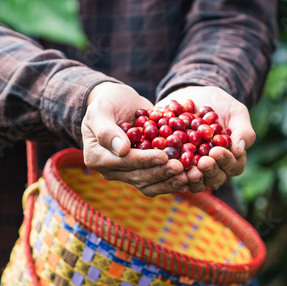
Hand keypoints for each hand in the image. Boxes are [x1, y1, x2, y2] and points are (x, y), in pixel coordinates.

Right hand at [82, 82, 187, 196]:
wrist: (118, 103)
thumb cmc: (107, 102)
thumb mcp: (102, 109)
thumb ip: (107, 129)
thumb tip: (121, 150)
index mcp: (97, 157)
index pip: (124, 161)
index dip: (145, 160)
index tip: (163, 155)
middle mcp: (111, 170)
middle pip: (138, 176)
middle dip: (161, 172)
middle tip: (181, 167)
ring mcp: (128, 173)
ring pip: (149, 184)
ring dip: (169, 181)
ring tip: (188, 175)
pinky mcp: (142, 172)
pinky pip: (157, 182)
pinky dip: (172, 181)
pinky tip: (189, 178)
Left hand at [157, 86, 254, 192]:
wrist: (189, 97)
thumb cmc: (218, 104)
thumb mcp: (234, 111)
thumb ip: (242, 129)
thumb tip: (240, 150)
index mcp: (231, 157)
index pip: (233, 166)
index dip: (225, 161)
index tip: (216, 151)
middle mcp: (213, 168)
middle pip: (215, 179)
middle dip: (209, 171)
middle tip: (202, 162)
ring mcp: (193, 170)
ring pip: (195, 183)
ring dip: (192, 179)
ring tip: (187, 170)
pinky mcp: (175, 166)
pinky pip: (174, 177)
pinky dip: (172, 174)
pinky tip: (168, 167)